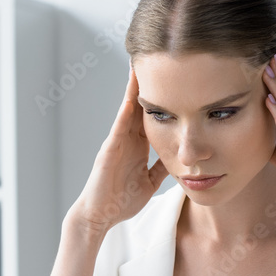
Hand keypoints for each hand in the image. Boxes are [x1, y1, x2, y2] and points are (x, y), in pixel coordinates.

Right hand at [69, 66, 168, 234]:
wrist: (99, 216)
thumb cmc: (120, 201)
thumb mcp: (148, 182)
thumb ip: (159, 168)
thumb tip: (175, 159)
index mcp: (137, 147)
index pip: (151, 117)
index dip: (161, 98)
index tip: (172, 78)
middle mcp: (126, 140)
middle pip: (139, 106)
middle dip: (147, 84)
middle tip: (155, 58)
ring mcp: (116, 143)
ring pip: (127, 111)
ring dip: (133, 90)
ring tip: (139, 66)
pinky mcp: (108, 151)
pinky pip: (118, 128)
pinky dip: (125, 113)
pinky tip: (131, 98)